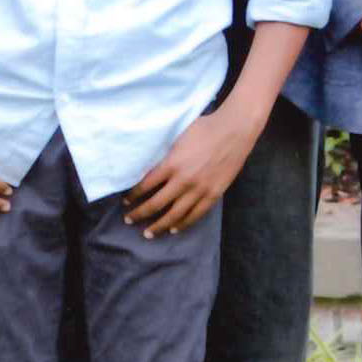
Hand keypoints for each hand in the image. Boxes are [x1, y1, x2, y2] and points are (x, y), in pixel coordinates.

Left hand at [128, 102, 262, 235]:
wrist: (235, 130)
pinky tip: (174, 229)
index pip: (145, 186)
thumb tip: (150, 170)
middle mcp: (183, 180)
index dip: (133, 196)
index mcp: (172, 164)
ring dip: (159, 226)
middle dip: (139, 214)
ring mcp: (200, 189)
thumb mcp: (177, 138)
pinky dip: (184, 224)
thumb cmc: (205, 128)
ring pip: (175, 214)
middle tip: (129, 220)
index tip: (126, 202)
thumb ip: (165, 157)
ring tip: (148, 233)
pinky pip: (196, 214)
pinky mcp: (214, 194)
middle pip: (156, 204)